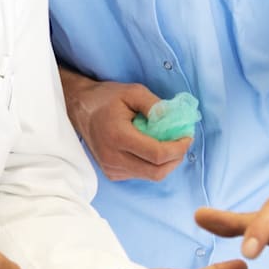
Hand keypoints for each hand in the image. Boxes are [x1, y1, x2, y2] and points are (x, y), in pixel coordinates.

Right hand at [60, 68, 191, 180]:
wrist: (80, 110)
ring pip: (150, 176)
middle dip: (176, 159)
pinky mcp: (112, 174)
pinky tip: (151, 149)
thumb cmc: (107, 98)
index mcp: (118, 136)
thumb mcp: (133, 92)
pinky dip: (153, 165)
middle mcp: (113, 157)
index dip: (178, 148)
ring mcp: (112, 168)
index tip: (187, 136)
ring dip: (166, 163)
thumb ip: (155, 105)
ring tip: (169, 144)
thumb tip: (175, 119)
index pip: (157, 154)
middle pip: (157, 172)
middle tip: (182, 143)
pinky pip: (141, 175)